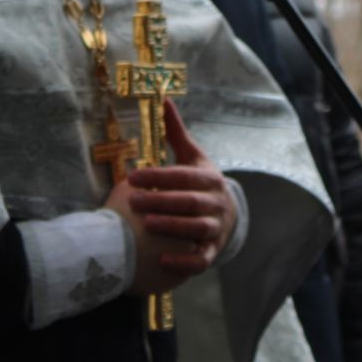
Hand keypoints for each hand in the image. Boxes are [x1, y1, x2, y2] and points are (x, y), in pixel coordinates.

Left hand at [108, 101, 236, 295]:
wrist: (228, 214)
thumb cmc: (201, 182)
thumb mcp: (193, 157)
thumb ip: (176, 133)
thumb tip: (163, 100)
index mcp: (209, 178)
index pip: (184, 176)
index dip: (159, 176)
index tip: (133, 175)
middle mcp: (215, 203)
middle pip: (190, 202)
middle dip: (162, 201)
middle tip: (133, 201)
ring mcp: (215, 229)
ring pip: (197, 229)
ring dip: (172, 227)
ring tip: (146, 224)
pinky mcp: (212, 251)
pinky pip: (201, 259)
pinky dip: (184, 262)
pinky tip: (162, 260)